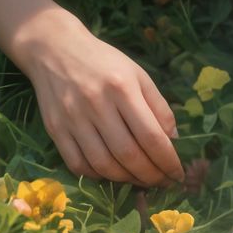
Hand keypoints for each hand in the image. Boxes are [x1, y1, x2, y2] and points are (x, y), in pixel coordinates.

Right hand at [13, 16, 184, 188]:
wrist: (55, 50)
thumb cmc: (104, 61)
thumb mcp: (138, 74)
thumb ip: (158, 105)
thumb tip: (173, 139)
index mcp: (122, 88)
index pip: (150, 135)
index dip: (167, 160)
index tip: (177, 173)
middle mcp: (97, 104)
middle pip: (127, 153)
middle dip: (150, 175)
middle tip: (162, 182)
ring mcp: (73, 119)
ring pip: (103, 164)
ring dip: (126, 180)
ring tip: (141, 181)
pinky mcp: (54, 129)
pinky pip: (77, 164)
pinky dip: (97, 176)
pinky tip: (111, 174)